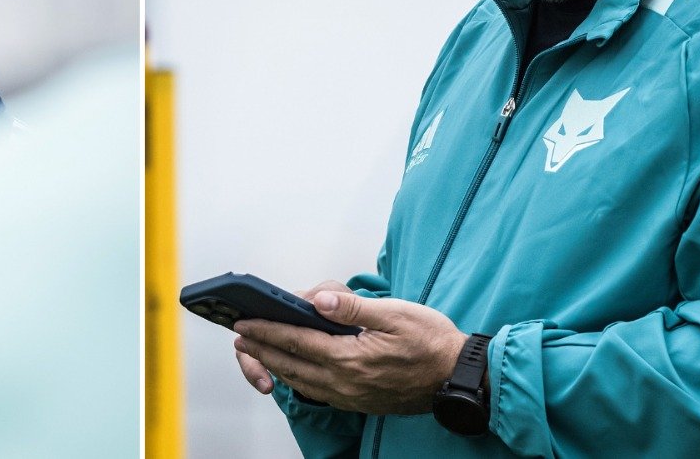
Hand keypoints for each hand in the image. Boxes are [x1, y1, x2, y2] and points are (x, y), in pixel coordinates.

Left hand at [234, 288, 465, 415]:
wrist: (459, 378)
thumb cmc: (432, 342)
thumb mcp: (396, 313)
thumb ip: (353, 307)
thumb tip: (317, 298)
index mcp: (349, 357)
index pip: (296, 341)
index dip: (266, 331)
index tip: (244, 323)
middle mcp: (345, 382)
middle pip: (291, 365)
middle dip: (262, 350)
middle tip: (240, 339)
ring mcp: (352, 396)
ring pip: (302, 382)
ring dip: (277, 366)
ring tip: (259, 354)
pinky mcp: (360, 402)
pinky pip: (319, 392)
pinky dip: (299, 381)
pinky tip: (295, 372)